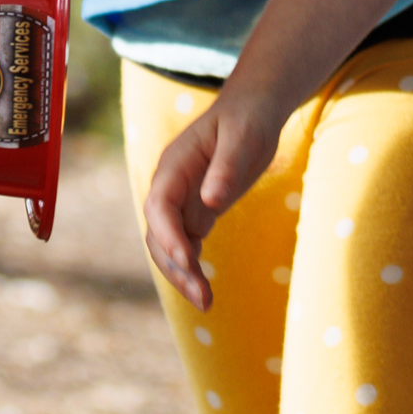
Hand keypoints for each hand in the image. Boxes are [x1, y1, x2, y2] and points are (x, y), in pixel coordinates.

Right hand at [138, 88, 280, 307]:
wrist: (253, 110)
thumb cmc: (248, 118)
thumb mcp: (243, 137)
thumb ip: (227, 167)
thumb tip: (211, 200)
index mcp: (174, 165)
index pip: (159, 206)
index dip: (169, 235)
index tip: (188, 260)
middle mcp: (170, 187)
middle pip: (159, 234)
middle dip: (176, 267)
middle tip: (203, 298)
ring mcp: (181, 202)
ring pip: (170, 246)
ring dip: (182, 275)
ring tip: (206, 303)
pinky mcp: (196, 212)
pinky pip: (186, 246)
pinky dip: (192, 268)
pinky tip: (205, 290)